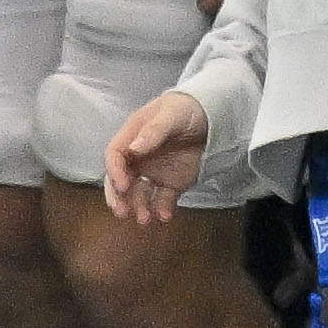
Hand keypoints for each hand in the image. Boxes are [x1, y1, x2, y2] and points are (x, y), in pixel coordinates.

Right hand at [102, 88, 209, 227]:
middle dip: (118, 197)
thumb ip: (152, 132)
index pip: (115, 157)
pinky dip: (162, 209)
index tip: (122, 186)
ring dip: (139, 207)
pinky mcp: (172, 183)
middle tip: (122, 212)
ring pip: (139, 193)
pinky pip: (163, 199)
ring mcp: (155, 171)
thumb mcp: (169, 115)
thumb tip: (133, 149)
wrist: (212, 115)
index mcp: (131, 138)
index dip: (114, 172)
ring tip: (145, 219)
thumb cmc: (184, 109)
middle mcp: (139, 157)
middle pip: (121, 180)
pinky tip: (164, 216)